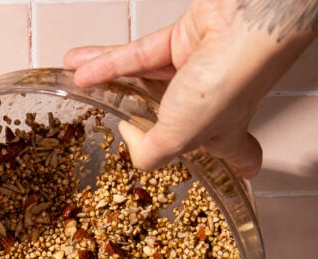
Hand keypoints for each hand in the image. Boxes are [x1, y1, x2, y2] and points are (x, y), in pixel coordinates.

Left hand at [64, 0, 316, 175]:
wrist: (245, 22)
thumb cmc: (225, 83)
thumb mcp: (179, 139)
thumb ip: (149, 152)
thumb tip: (129, 138)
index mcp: (223, 133)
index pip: (236, 155)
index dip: (236, 164)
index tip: (238, 173)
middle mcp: (213, 100)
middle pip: (173, 116)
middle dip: (140, 118)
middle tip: (117, 121)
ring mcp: (199, 67)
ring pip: (147, 79)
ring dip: (109, 79)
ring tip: (78, 81)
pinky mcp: (185, 35)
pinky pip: (140, 53)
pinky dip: (109, 60)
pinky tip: (81, 66)